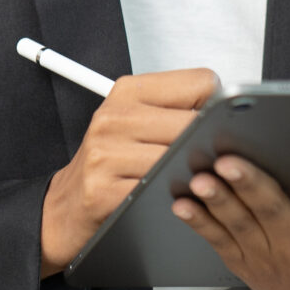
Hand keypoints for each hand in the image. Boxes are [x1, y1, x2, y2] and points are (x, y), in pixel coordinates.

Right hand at [41, 68, 220, 275]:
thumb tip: (225, 107)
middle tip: (207, 156)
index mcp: (127, 92)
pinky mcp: (104, 191)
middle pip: (195, 123)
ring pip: (180, 159)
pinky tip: (169, 196)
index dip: (215, 106)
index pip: (199, 82)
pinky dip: (175, 197)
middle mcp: (114, 118)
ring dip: (195, 173)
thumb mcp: (133, 121)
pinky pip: (159, 191)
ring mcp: (106, 154)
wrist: (64, 206)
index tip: (210, 122)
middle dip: (210, 143)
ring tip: (187, 177)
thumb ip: (174, 107)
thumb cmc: (106, 162)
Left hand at [174, 140, 289, 289]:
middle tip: (230, 160)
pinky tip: (180, 201)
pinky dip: (200, 223)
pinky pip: (221, 243)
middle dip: (252, 186)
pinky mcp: (250, 264)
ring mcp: (272, 257)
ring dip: (218, 202)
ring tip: (199, 177)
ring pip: (241, 226)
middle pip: (275, 212)